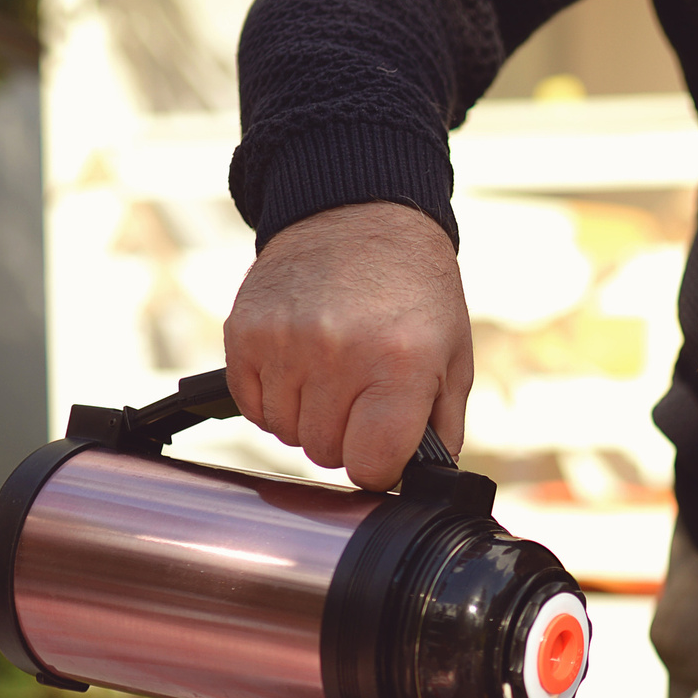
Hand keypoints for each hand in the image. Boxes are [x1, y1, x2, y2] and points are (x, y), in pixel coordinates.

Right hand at [223, 203, 473, 491]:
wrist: (359, 215)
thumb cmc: (415, 293)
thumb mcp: (452, 356)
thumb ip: (440, 427)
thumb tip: (426, 482)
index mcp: (399, 364)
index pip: (371, 467)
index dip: (380, 463)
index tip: (384, 442)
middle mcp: (339, 354)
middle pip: (324, 454)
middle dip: (345, 435)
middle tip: (362, 392)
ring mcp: (285, 342)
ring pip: (284, 434)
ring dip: (308, 415)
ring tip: (333, 370)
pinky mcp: (245, 332)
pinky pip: (252, 405)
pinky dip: (274, 397)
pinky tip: (301, 362)